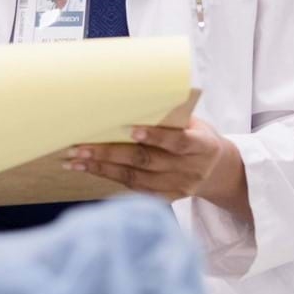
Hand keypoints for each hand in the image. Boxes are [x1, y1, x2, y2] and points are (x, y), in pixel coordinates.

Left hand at [65, 118, 247, 213]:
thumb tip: (131, 94)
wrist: (218, 169)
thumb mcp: (195, 123)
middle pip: (147, 161)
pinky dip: (109, 178)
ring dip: (102, 168)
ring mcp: (179, 187)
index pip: (178, 142)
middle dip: (110, 153)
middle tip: (80, 147)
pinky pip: (135, 190)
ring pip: (135, 178)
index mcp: (202, 146)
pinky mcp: (167, 198)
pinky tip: (89, 170)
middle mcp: (191, 169)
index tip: (130, 129)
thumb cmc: (196, 135)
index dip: (156, 136)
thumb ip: (170, 116)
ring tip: (75, 160)